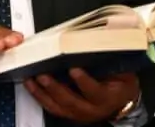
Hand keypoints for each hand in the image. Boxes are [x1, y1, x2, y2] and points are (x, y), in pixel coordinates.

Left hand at [24, 69, 139, 123]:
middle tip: (44, 75)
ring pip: (59, 107)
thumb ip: (109, 60)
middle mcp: (92, 109)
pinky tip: (32, 86)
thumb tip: (96, 41)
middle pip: (72, 102)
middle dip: (55, 88)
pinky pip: (53, 107)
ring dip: (43, 93)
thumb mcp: (122, 71)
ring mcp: (80, 114)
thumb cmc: (122, 82)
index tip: (74, 69)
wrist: (122, 100)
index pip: (95, 91)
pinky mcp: (70, 114)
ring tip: (32, 80)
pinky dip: (40, 97)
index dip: (84, 82)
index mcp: (107, 97)